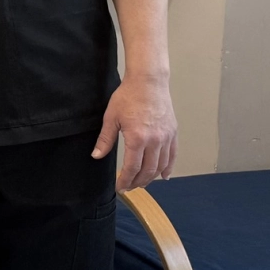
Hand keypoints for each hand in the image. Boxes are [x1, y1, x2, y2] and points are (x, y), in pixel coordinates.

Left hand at [92, 74, 177, 190]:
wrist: (148, 82)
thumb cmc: (128, 97)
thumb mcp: (111, 118)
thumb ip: (106, 140)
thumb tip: (97, 156)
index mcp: (137, 139)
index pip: (132, 168)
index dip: (125, 180)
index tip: (120, 187)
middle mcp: (154, 141)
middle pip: (148, 170)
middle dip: (138, 182)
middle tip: (130, 187)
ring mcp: (166, 137)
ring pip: (161, 165)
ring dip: (152, 177)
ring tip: (143, 183)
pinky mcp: (173, 133)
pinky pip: (172, 155)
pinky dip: (168, 167)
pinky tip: (164, 175)